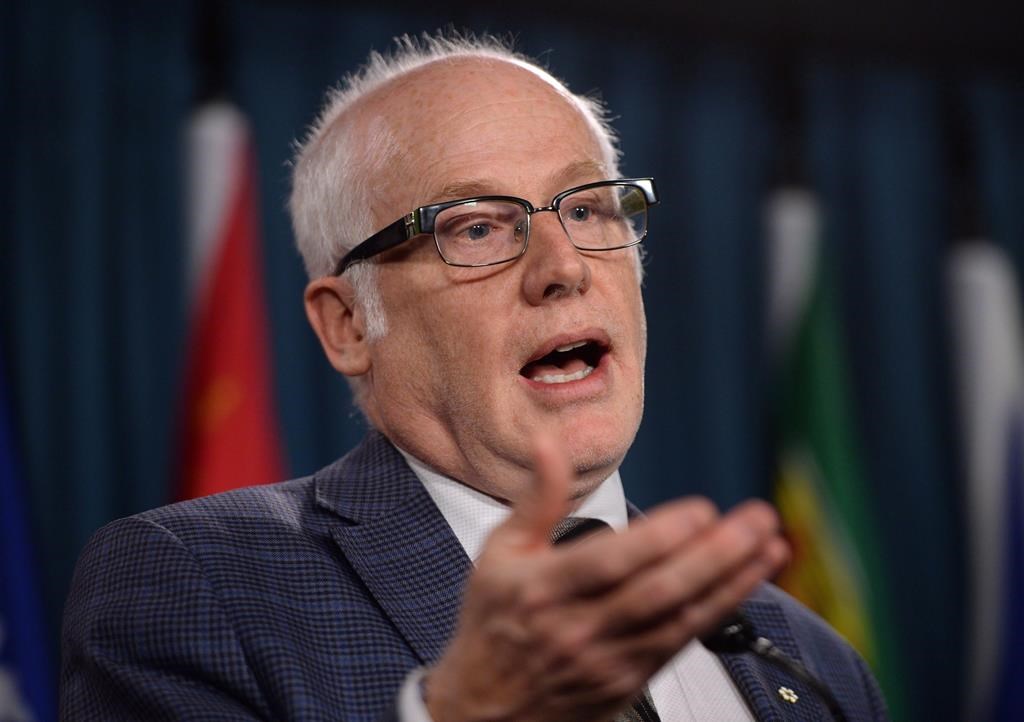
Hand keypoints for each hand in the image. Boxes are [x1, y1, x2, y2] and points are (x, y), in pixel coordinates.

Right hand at [424, 436, 788, 721]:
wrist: (486, 710)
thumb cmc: (493, 625)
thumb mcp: (499, 553)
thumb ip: (536, 499)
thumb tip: (549, 445)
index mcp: (542, 590)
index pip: (609, 562)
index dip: (660, 536)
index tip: (700, 509)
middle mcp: (579, 627)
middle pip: (658, 591)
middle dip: (715, 554)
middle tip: (754, 520)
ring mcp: (608, 659)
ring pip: (681, 619)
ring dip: (731, 582)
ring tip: (768, 546)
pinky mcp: (630, 681)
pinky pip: (683, 642)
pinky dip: (721, 611)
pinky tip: (746, 583)